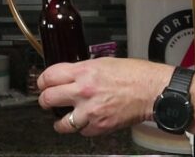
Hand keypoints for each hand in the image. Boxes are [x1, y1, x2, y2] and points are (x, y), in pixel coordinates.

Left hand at [37, 57, 168, 135]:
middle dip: (45, 100)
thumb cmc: (134, 74)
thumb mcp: (104, 62)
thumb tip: (69, 76)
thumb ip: (83, 70)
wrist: (152, 90)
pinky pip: (82, 131)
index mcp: (84, 72)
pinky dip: (83, 128)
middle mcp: (84, 91)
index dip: (42, 81)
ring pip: (61, 123)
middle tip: (48, 101)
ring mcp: (90, 111)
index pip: (49, 76)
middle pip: (48, 99)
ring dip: (60, 121)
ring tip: (62, 119)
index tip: (43, 84)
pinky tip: (87, 121)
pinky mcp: (100, 126)